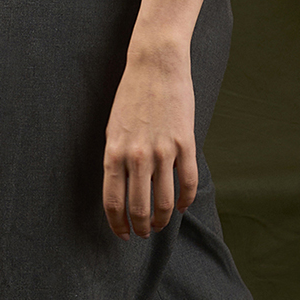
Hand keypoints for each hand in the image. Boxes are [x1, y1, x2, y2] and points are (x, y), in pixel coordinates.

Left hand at [103, 38, 197, 237]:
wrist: (155, 65)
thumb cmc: (131, 96)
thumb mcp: (113, 129)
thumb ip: (116, 159)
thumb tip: (121, 188)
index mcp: (114, 152)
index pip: (113, 201)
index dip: (117, 224)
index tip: (122, 234)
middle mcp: (136, 156)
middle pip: (138, 207)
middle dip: (140, 228)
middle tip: (143, 233)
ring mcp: (162, 150)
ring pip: (163, 200)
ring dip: (161, 220)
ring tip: (160, 224)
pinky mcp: (185, 142)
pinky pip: (187, 181)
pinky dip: (185, 200)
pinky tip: (181, 206)